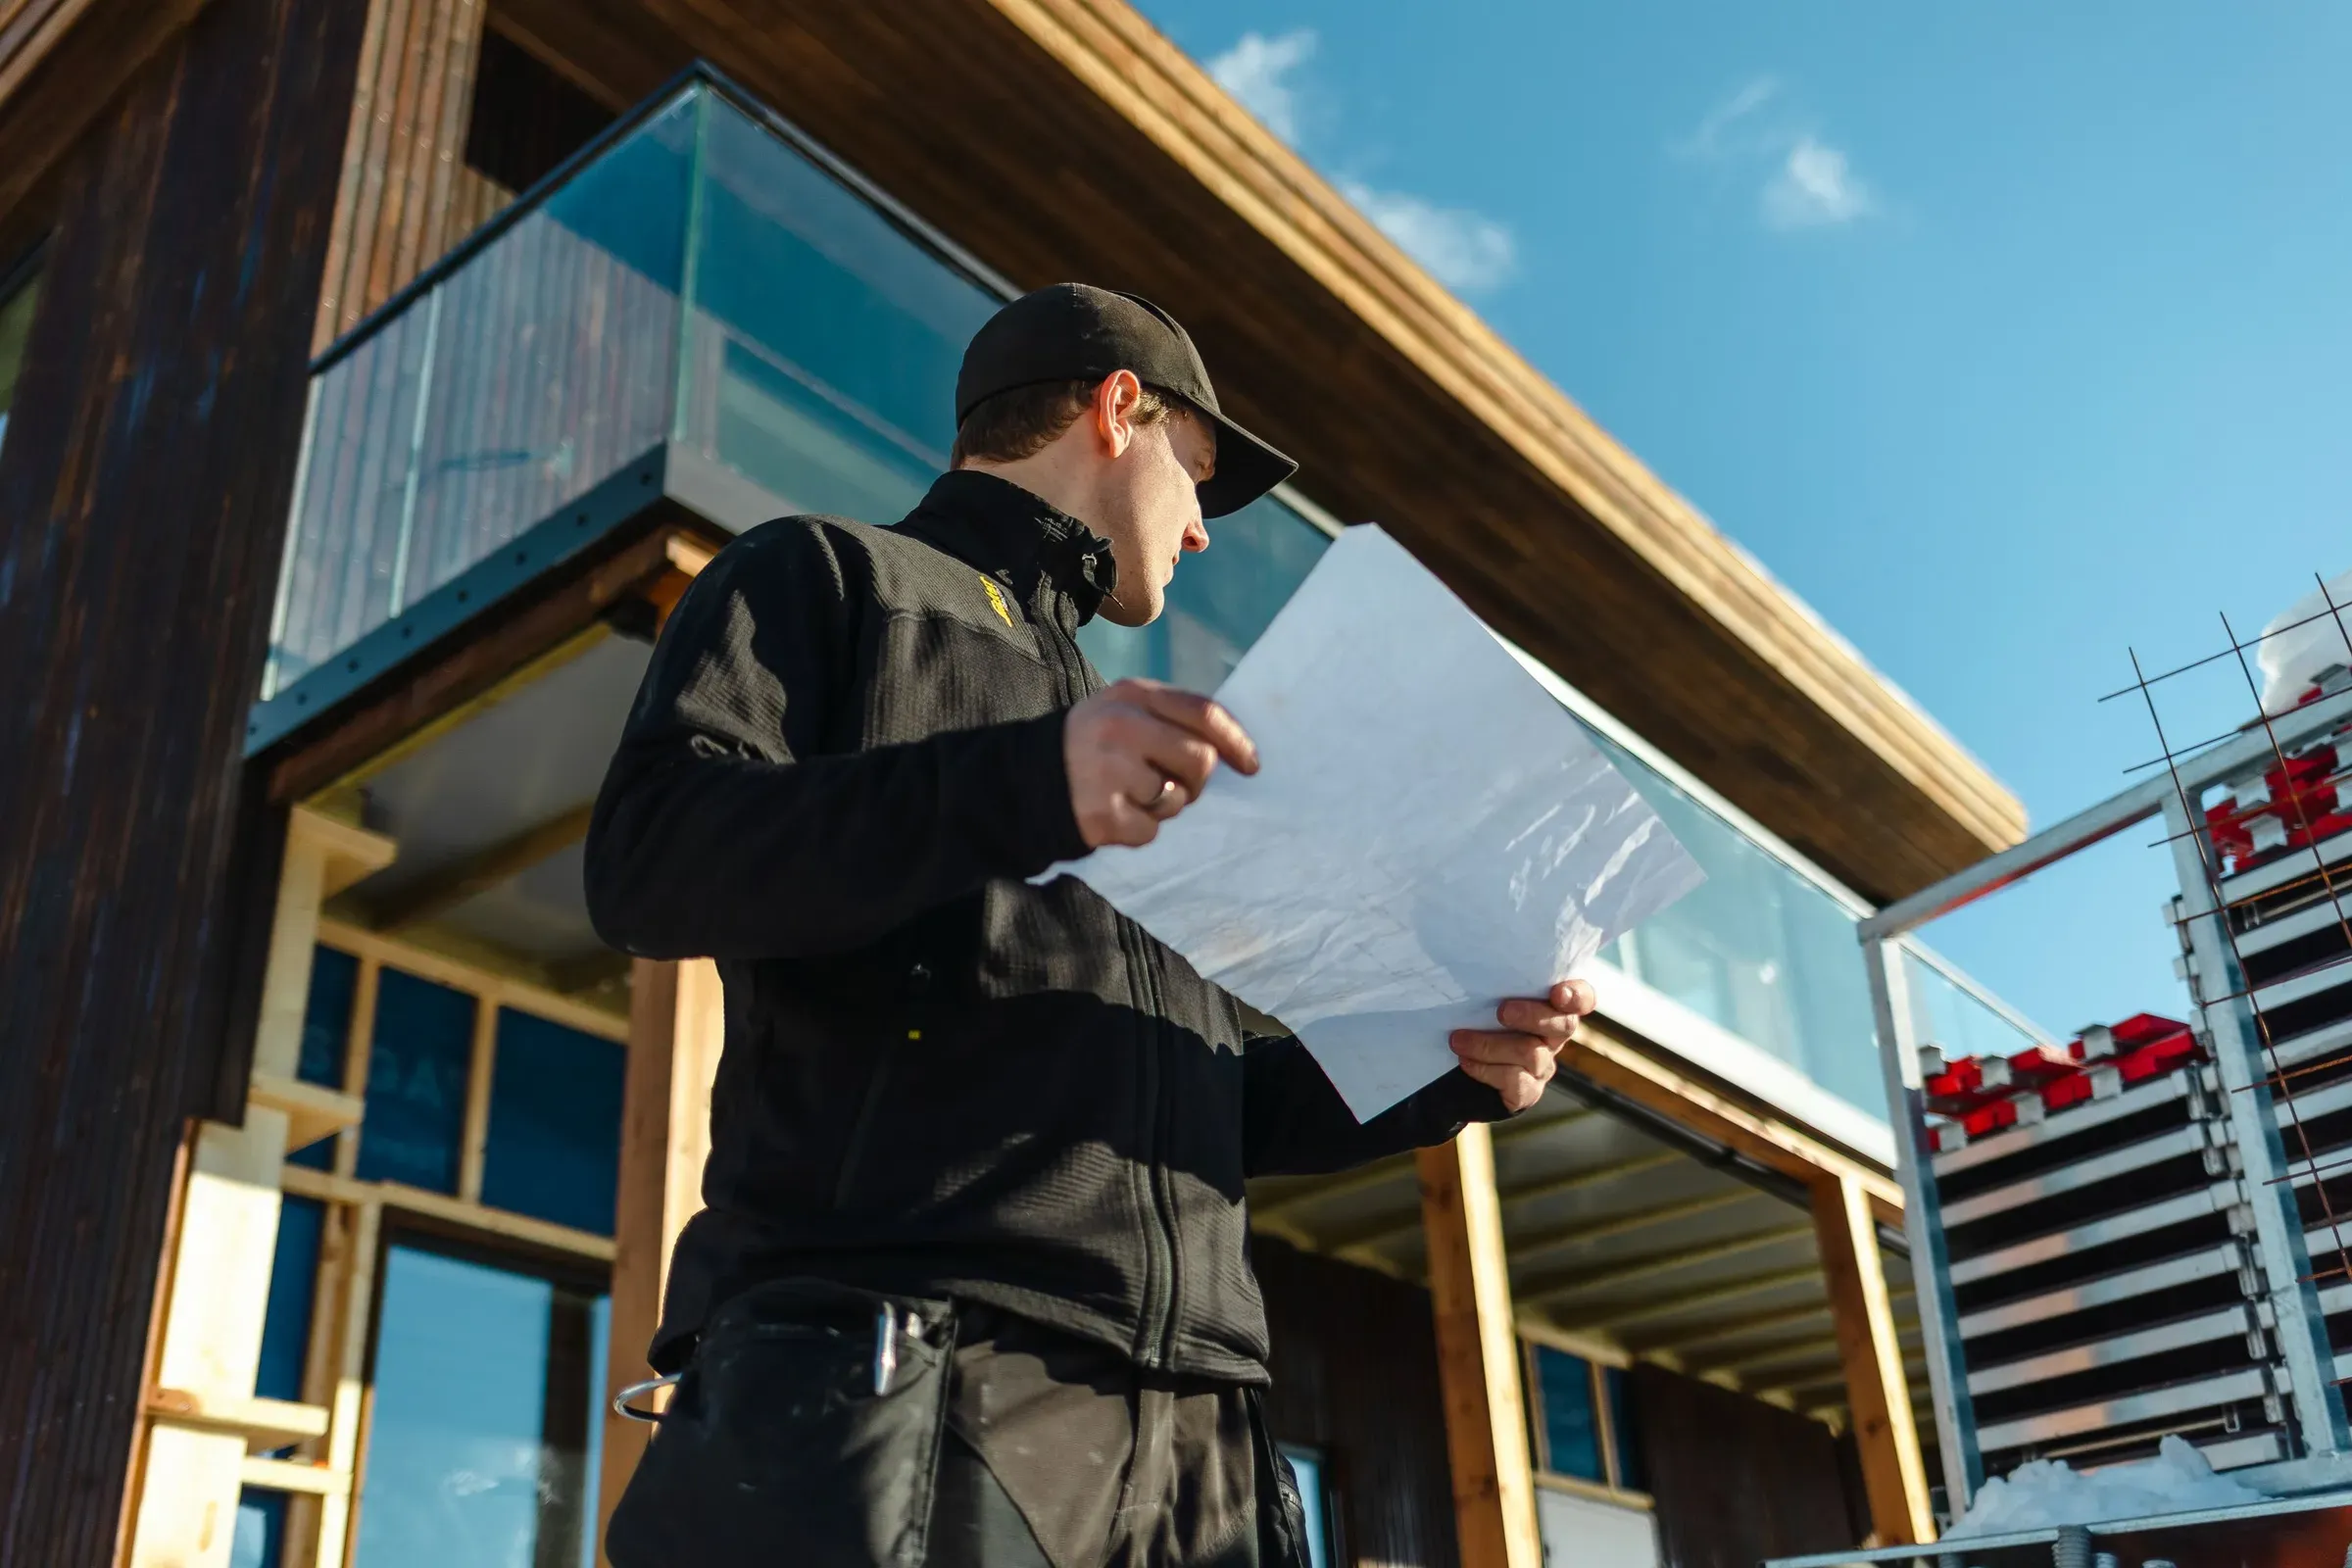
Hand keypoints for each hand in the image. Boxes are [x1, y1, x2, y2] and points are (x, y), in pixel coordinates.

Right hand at [1065, 678, 1259, 848]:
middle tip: (1173, 783)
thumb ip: (1173, 718)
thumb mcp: (1126, 710)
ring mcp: (1110, 772)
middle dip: (1196, 780)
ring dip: (1164, 805)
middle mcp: (1121, 728)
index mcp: (1133, 695)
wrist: (1024, 777)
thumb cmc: (1094, 744)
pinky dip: (1140, 829)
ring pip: (1177, 800)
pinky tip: (1115, 813)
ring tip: (1132, 794)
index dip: (1236, 741)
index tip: (1251, 766)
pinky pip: (1151, 831)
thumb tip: (1235, 751)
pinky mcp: (1101, 814)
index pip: (1203, 713)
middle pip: (1201, 761)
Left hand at [1450, 980, 1597, 1112]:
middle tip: (1501, 1011)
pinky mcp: (1527, 1091)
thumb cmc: (1476, 1020)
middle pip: (1563, 1025)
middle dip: (1531, 1016)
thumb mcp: (1487, 998)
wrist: (1459, 1071)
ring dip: (1489, 1045)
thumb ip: (1496, 985)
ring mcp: (1543, 1065)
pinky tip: (1466, 1061)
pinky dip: (1485, 1069)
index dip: (1577, 996)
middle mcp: (1554, 1036)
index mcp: (1552, 1008)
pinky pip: (1514, 1081)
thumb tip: (1469, 956)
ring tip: (1458, 1040)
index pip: (1583, 998)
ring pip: (1531, 1053)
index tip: (1558, 993)